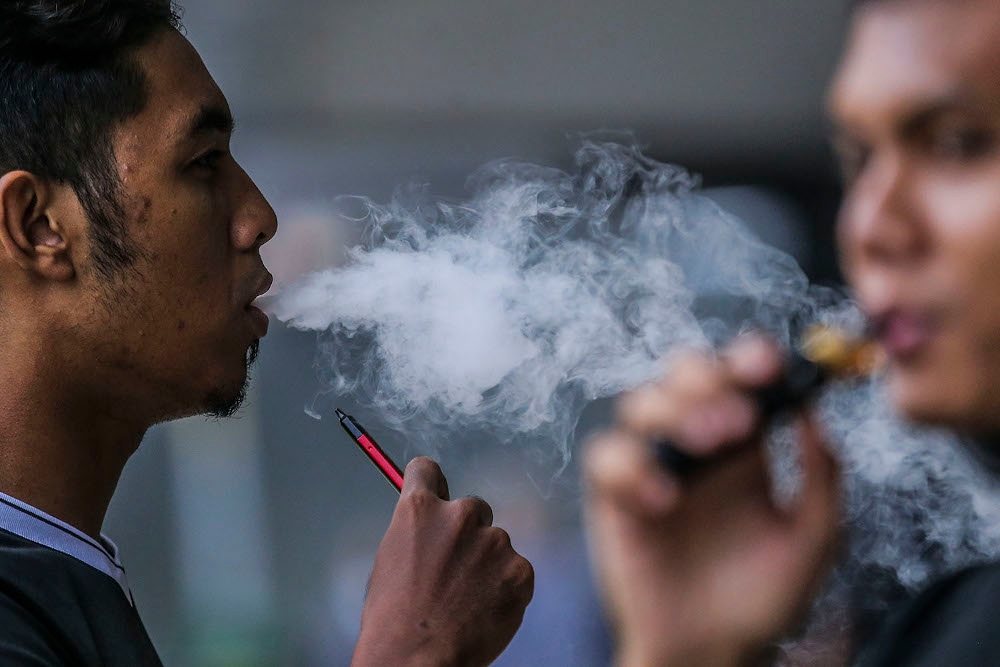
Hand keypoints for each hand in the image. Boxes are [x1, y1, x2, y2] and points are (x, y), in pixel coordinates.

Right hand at [351, 457, 534, 666]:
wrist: (418, 659)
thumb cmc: (394, 618)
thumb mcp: (390, 560)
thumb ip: (416, 532)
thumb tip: (430, 526)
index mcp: (419, 509)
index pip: (428, 471)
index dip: (430, 486)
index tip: (435, 498)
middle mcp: (460, 515)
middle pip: (473, 508)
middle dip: (467, 533)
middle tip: (454, 571)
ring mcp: (494, 541)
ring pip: (496, 544)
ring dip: (487, 565)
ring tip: (465, 602)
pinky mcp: (520, 570)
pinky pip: (516, 571)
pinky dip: (505, 589)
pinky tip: (484, 612)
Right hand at [583, 336, 841, 666]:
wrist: (712, 652)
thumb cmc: (761, 600)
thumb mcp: (812, 541)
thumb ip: (821, 479)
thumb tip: (814, 415)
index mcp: (743, 449)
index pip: (738, 380)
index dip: (747, 359)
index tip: (768, 365)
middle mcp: (695, 448)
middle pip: (683, 375)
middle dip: (705, 379)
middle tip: (737, 418)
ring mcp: (651, 468)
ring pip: (639, 403)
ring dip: (671, 411)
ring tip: (708, 445)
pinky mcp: (614, 498)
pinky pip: (605, 458)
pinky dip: (629, 466)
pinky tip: (664, 499)